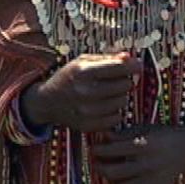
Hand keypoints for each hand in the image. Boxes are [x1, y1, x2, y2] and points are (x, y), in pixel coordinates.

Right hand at [20, 53, 140, 132]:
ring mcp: (87, 111)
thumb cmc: (69, 77)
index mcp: (84, 72)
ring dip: (120, 96)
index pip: (119, 68)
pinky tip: (105, 105)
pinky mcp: (89, 125)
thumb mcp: (83, 61)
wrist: (48, 101)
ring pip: (122, 102)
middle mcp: (86, 92)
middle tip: (116, 79)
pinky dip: (115, 111)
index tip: (137, 65)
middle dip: (124, 80)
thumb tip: (130, 58)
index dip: (133, 65)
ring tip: (108, 92)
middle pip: (125, 85)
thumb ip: (107, 58)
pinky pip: (116, 118)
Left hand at [92, 123, 184, 183]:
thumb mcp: (143, 129)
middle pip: (112, 172)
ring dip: (111, 180)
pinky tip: (122, 183)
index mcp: (143, 145)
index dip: (97, 149)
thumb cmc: (161, 135)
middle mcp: (147, 164)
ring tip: (111, 172)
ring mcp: (152, 180)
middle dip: (99, 167)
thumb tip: (102, 137)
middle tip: (97, 162)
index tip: (93, 148)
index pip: (111, 150)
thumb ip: (122, 134)